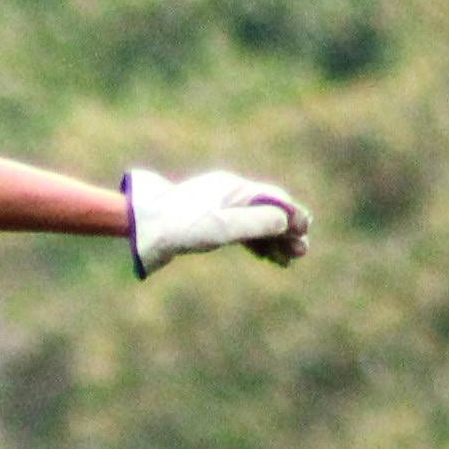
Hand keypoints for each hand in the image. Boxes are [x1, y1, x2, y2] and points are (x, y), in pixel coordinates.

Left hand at [122, 168, 309, 273]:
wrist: (142, 228)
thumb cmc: (182, 225)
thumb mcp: (223, 226)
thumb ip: (257, 222)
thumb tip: (287, 220)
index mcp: (234, 188)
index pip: (273, 199)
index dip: (292, 216)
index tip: (305, 233)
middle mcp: (228, 194)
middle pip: (266, 211)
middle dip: (285, 231)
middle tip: (302, 252)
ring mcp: (218, 207)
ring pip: (253, 223)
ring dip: (272, 240)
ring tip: (288, 260)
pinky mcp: (208, 222)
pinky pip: (239, 231)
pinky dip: (254, 243)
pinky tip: (266, 257)